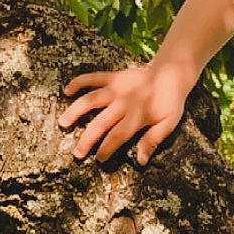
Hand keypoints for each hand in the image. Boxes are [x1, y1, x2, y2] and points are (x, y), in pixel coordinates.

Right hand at [57, 61, 188, 164]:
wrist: (171, 73)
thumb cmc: (170, 102)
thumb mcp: (168, 123)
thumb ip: (153, 141)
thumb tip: (141, 161)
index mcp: (137, 116)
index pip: (117, 136)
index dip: (106, 149)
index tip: (99, 159)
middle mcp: (123, 102)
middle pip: (100, 123)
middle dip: (87, 139)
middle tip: (77, 153)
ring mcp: (116, 88)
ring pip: (91, 100)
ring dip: (75, 111)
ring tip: (63, 123)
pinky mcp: (113, 77)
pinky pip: (93, 78)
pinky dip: (79, 82)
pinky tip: (66, 91)